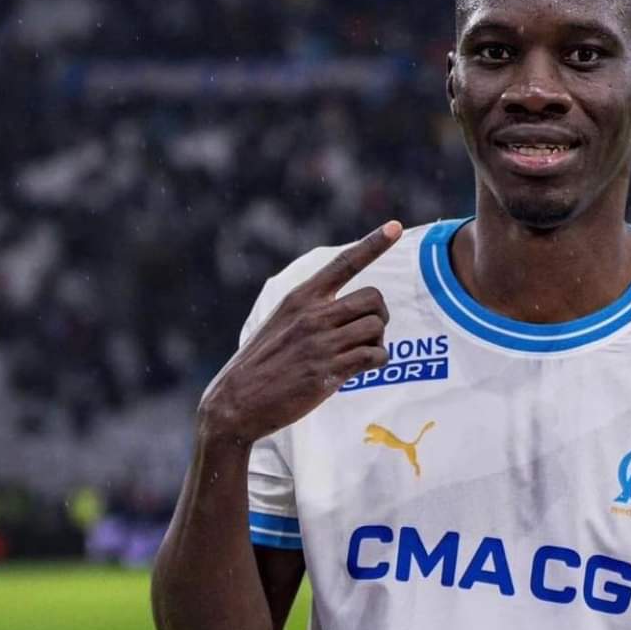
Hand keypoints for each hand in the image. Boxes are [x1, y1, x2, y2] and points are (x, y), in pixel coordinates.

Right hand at [200, 221, 402, 444]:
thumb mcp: (280, 322)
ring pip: (376, 327)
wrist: (236, 403)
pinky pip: (374, 356)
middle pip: (374, 298)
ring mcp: (321, 343)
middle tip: (368, 332)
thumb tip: (348, 307)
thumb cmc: (262, 364)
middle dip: (380, 314)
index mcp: (300, 298)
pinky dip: (376, 361)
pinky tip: (361, 369)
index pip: (343, 263)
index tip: (395, 226)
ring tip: (361, 354)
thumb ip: (310, 309)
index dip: (373, 244)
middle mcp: (313, 315)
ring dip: (378, 341)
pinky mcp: (328, 371)